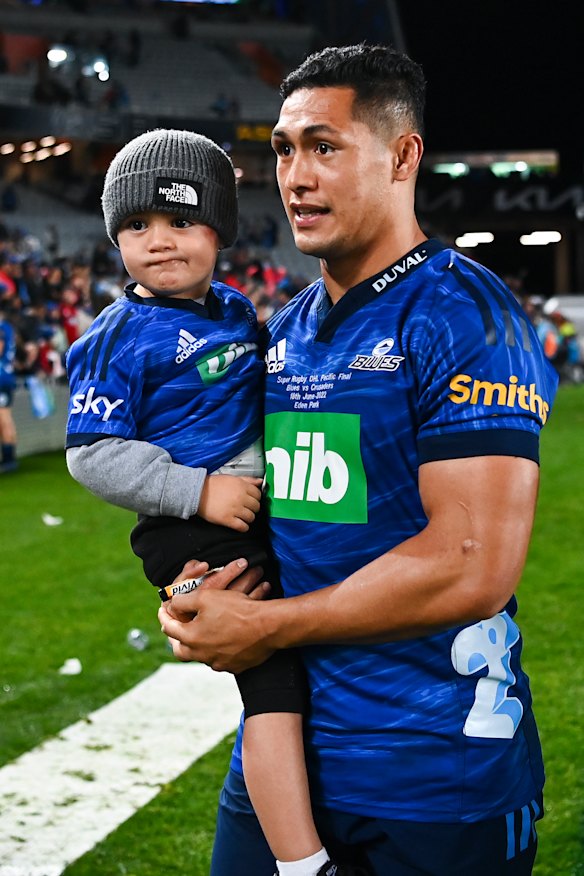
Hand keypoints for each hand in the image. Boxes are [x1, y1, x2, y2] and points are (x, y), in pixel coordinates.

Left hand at [159, 558, 274, 671]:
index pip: (169, 628)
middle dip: (176, 639)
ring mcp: (218, 663)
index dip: (164, 616)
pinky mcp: (234, 667)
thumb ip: (183, 601)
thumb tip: (173, 604)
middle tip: (178, 628)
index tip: (162, 610)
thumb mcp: (205, 597)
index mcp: (191, 638)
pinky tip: (222, 640)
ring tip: (201, 633)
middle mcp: (202, 654)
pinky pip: (220, 659)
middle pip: (180, 651)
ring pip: (200, 655)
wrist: (268, 626)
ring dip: (198, 644)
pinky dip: (216, 650)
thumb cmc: (237, 610)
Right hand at [198, 475, 262, 531]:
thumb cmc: (213, 485)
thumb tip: (260, 482)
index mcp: (242, 486)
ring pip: (251, 517)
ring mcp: (234, 509)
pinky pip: (242, 527)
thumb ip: (248, 479)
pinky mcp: (227, 519)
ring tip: (243, 517)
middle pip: (256, 507)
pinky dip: (244, 528)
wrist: (198, 492)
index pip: (258, 495)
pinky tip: (241, 525)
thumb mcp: (232, 478)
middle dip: (253, 508)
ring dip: (248, 518)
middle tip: (247, 509)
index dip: (256, 498)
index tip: (252, 500)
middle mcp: (240, 497)